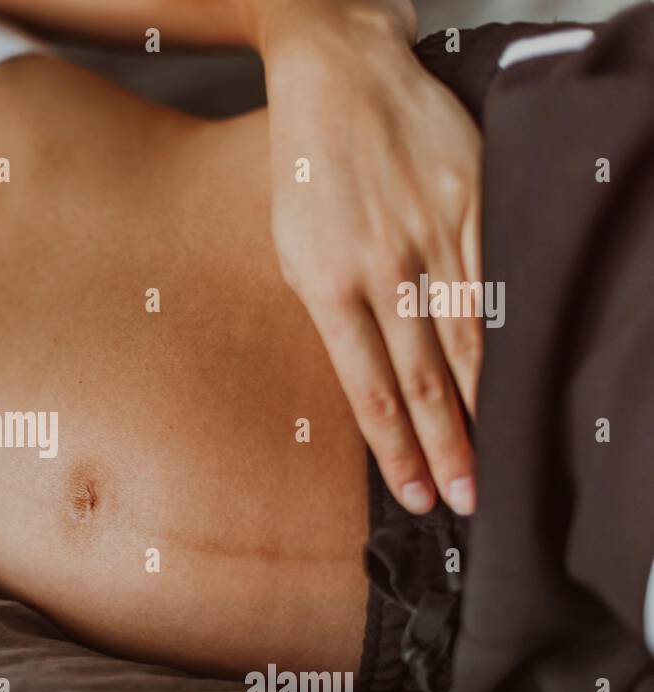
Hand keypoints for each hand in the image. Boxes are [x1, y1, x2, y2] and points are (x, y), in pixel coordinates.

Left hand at [257, 0, 482, 514]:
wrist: (342, 80)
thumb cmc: (306, 176)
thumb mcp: (292, 254)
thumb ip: (331, 317)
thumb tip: (369, 380)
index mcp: (328, 287)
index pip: (370, 390)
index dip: (396, 450)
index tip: (417, 496)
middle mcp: (385, 269)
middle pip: (425, 379)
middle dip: (448, 448)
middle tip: (468, 500)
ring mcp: (435, 236)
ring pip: (467, 340)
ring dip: (482, 408)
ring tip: (495, 459)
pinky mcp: (474, 205)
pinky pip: (494, 284)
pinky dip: (504, 337)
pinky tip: (512, 377)